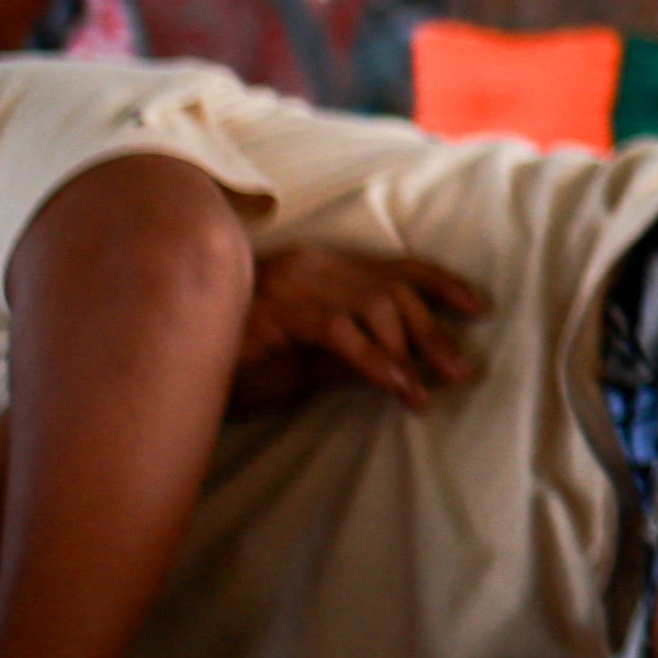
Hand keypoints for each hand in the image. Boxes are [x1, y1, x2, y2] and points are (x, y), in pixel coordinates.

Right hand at [232, 242, 486, 413]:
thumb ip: (354, 354)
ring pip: (373, 306)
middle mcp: (309, 266)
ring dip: (406, 353)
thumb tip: (409, 363)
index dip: (440, 282)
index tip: (479, 306)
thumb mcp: (310, 364)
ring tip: (423, 392)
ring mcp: (290, 285)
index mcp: (319, 268)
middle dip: (433, 331)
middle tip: (461, 371)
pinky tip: (395, 387)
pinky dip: (374, 361)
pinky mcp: (276, 313)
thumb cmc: (242, 369)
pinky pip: (339, 333)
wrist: (177, 378)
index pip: (393, 265)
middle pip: (392, 288)